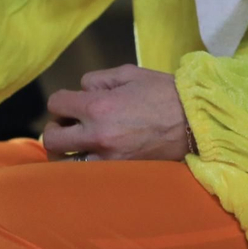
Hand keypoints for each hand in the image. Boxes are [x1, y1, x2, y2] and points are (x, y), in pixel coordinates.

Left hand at [41, 65, 189, 160]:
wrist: (195, 121)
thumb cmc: (164, 92)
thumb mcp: (130, 73)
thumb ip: (99, 79)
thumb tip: (82, 91)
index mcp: (98, 107)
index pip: (56, 104)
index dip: (62, 101)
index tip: (72, 103)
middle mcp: (96, 136)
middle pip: (52, 139)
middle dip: (57, 128)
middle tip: (70, 125)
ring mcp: (107, 160)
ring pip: (64, 164)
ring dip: (66, 153)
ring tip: (78, 145)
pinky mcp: (119, 174)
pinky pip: (88, 175)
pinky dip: (85, 167)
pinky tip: (94, 157)